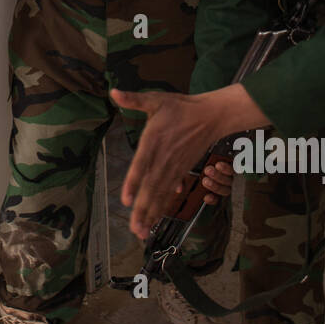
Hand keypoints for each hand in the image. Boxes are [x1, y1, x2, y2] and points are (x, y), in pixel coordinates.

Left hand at [113, 83, 265, 238]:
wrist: (211, 116)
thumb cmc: (180, 107)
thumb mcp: (156, 99)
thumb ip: (134, 99)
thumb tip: (113, 92)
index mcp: (154, 140)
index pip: (141, 164)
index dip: (133, 182)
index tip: (125, 200)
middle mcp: (163, 157)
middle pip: (151, 187)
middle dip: (142, 209)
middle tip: (134, 229)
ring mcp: (174, 166)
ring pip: (161, 193)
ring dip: (151, 213)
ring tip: (141, 231)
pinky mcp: (182, 170)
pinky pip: (170, 191)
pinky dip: (162, 205)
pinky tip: (155, 218)